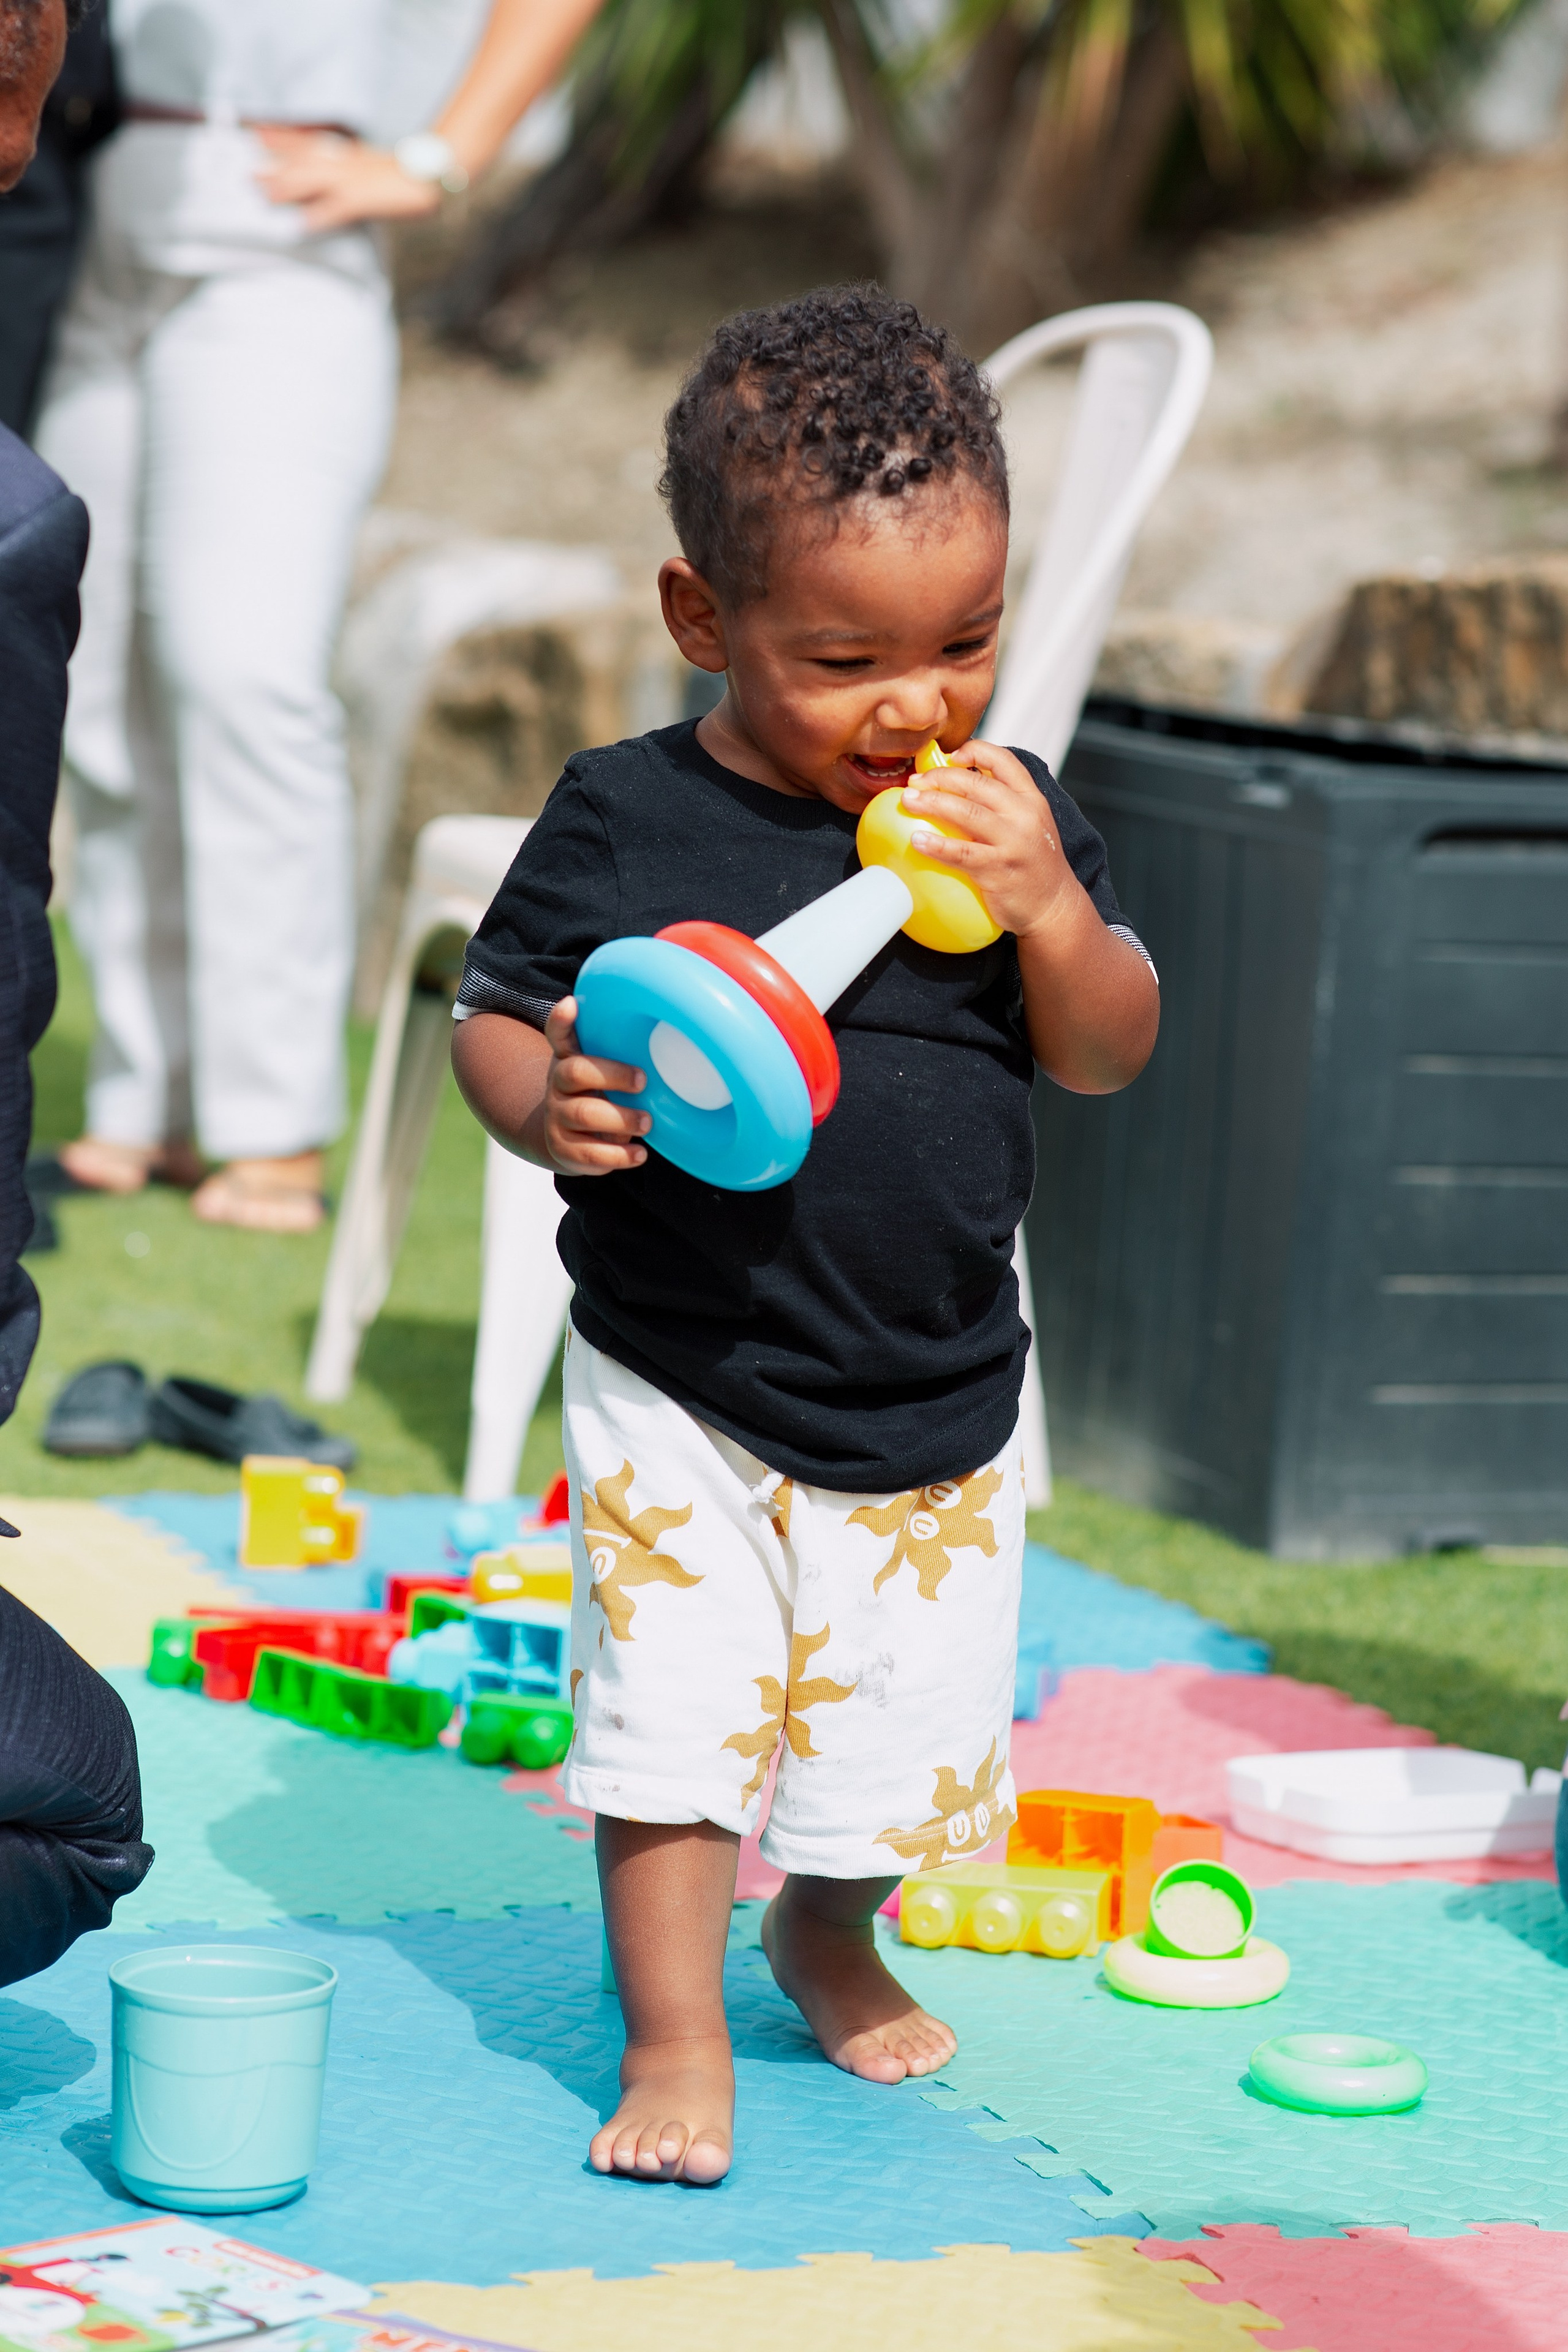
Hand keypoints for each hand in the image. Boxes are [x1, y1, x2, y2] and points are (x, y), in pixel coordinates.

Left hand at [253, 127, 442, 229]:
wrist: (429, 172)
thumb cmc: (406, 171)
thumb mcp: (373, 163)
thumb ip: (352, 165)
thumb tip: (333, 172)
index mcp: (346, 153)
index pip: (307, 142)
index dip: (280, 137)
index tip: (256, 133)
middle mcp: (344, 163)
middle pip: (302, 161)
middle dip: (274, 166)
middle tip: (248, 172)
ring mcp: (352, 181)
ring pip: (312, 182)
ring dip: (288, 188)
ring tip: (265, 195)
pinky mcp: (363, 200)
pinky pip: (336, 210)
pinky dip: (319, 217)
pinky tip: (302, 225)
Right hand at [539, 998, 650, 1175]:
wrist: (568, 1138)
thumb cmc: (598, 1095)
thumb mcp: (604, 1071)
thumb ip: (620, 1055)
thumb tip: (672, 1036)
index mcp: (569, 1058)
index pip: (558, 1033)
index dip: (562, 1019)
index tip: (572, 1005)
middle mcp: (557, 1084)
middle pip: (575, 1071)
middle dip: (613, 1075)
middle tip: (644, 1082)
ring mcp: (557, 1116)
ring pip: (583, 1114)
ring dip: (621, 1119)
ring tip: (647, 1123)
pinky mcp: (563, 1149)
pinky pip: (588, 1154)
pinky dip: (618, 1155)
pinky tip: (639, 1154)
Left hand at [900, 740, 1076, 940]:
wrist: (1054, 906)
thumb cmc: (1034, 864)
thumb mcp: (1030, 824)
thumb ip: (1004, 804)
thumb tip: (959, 787)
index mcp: (1032, 799)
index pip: (1004, 761)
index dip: (974, 751)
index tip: (950, 755)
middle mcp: (1025, 815)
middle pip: (976, 784)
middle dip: (940, 777)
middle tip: (915, 782)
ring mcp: (1013, 842)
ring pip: (967, 812)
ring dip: (932, 803)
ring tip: (908, 800)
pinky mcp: (999, 869)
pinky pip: (961, 853)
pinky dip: (937, 845)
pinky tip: (917, 840)